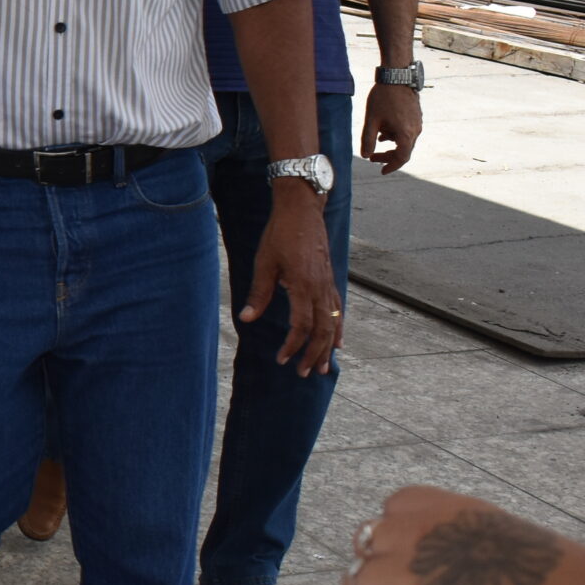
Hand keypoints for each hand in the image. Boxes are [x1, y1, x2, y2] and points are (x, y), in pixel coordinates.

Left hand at [240, 187, 341, 373]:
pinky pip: (338, 310)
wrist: (302, 210)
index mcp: (303, 285)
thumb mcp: (264, 263)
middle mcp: (320, 288)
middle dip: (313, 355)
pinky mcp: (330, 279)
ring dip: (327, 347)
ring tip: (322, 367)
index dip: (292, 346)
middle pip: (321, 330)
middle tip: (302, 373)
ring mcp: (328, 284)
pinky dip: (338, 328)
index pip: (301, 326)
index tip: (281, 359)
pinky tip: (338, 341)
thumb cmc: (280, 234)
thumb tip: (246, 319)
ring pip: (333, 323)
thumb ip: (259, 293)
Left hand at [340, 486, 584, 584]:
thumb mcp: (520, 545)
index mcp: (451, 509)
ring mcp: (403, 579)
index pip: (393, 510)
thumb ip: (478, 550)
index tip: (435, 571)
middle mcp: (417, 534)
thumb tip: (466, 580)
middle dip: (387, 578)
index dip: (405, 544)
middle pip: (366, 550)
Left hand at [360, 84, 421, 172]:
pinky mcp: (416, 115)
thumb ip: (367, 139)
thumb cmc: (383, 97)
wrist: (397, 75)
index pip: (402, 158)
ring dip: (391, 144)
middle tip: (372, 158)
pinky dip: (395, 134)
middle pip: (403, 150)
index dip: (391, 166)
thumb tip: (365, 156)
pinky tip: (383, 130)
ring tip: (376, 139)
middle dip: (388, 156)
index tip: (381, 171)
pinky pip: (407, 131)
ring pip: (405, 140)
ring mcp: (418, 122)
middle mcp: (416, 130)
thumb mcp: (371, 120)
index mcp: (406, 133)